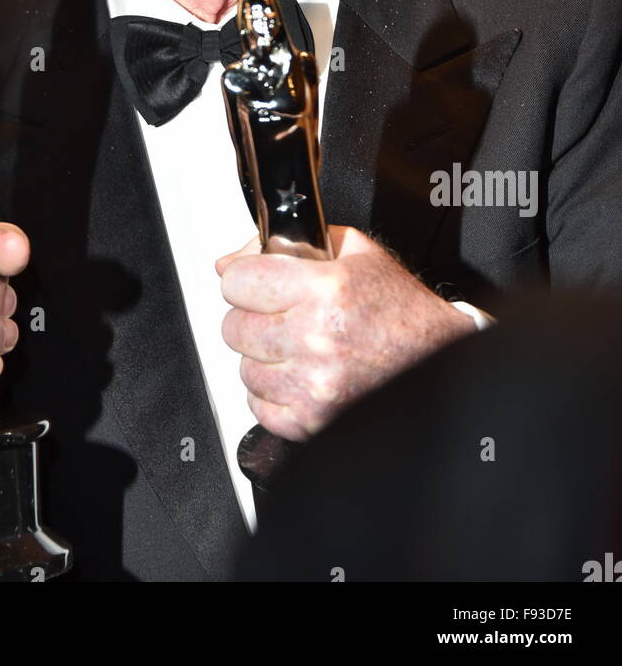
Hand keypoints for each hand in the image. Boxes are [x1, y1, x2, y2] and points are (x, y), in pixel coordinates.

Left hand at [216, 225, 474, 440]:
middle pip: (233, 327)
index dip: (243, 278)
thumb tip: (227, 263)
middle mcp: (316, 338)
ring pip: (243, 368)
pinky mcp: (312, 421)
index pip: (237, 281)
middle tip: (280, 314)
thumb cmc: (398, 308)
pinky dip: (273, 392)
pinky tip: (300, 375)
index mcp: (325, 289)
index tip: (255, 283)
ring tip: (298, 346)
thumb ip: (288, 244)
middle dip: (251, 317)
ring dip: (264, 357)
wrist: (438, 359)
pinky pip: (258, 406)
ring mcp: (313, 385)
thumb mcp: (353, 251)